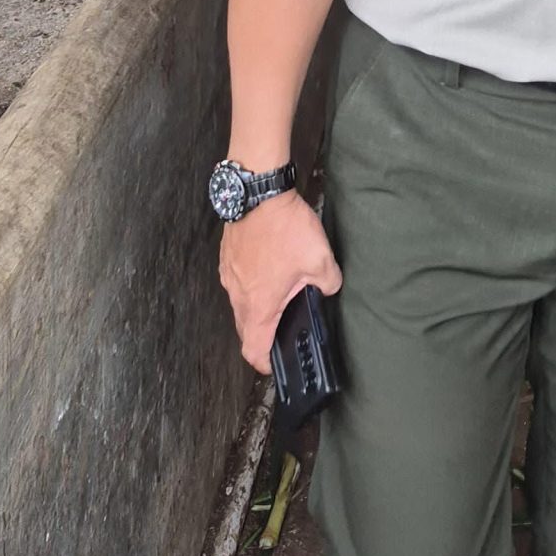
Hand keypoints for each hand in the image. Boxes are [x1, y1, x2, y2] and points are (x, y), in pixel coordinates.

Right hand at [219, 190, 341, 369]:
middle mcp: (238, 295)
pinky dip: (251, 283)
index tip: (274, 364)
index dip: (264, 363)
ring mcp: (229, 275)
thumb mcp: (320, 259)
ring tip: (279, 293)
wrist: (258, 191)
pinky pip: (237, 281)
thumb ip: (329, 283)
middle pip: (245, 329)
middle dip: (263, 334)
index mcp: (259, 305)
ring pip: (240, 304)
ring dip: (256, 306)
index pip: (253, 350)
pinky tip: (269, 267)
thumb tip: (328, 289)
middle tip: (283, 327)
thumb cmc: (284, 227)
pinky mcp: (227, 257)